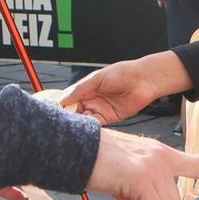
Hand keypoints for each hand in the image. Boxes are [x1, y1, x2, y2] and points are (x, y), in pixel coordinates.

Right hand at [61, 51, 189, 123]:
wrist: (144, 79)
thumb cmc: (123, 73)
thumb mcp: (97, 78)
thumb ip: (80, 89)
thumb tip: (63, 99)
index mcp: (86, 89)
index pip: (68, 99)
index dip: (61, 106)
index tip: (53, 112)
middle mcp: (91, 100)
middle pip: (74, 111)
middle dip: (68, 117)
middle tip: (61, 122)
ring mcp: (100, 109)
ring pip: (84, 119)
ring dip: (79, 123)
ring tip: (72, 126)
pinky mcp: (110, 118)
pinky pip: (97, 124)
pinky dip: (91, 127)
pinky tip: (86, 126)